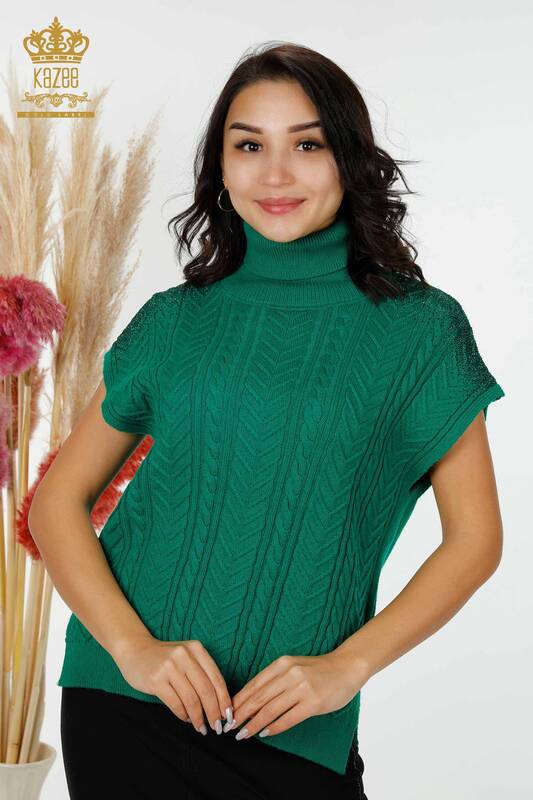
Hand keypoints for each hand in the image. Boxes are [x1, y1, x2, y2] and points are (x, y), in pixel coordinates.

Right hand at [114, 635, 232, 734]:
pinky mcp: (156, 680)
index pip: (216, 678)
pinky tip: (187, 719)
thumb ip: (202, 674)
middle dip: (214, 712)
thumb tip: (219, 704)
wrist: (135, 650)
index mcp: (196, 649)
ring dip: (198, 718)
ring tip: (201, 727)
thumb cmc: (165, 658)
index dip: (224, 700)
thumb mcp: (186, 657)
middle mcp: (184, 655)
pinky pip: (176, 704)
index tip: (228, 715)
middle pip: (206, 690)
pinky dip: (184, 715)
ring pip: (191, 700)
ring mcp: (169, 667)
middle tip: (217, 727)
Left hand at [225, 650, 368, 739]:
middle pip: (259, 697)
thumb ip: (276, 679)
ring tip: (243, 734)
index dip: (239, 700)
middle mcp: (290, 674)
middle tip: (229, 727)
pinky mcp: (313, 703)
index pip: (254, 684)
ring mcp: (302, 688)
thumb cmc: (319, 669)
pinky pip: (289, 718)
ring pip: (271, 709)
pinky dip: (275, 727)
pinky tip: (265, 733)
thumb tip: (253, 699)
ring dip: (254, 724)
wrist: (347, 667)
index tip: (227, 713)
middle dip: (241, 714)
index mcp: (282, 663)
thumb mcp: (294, 666)